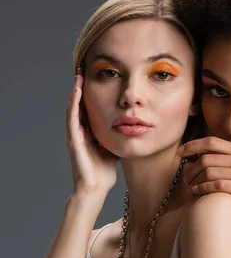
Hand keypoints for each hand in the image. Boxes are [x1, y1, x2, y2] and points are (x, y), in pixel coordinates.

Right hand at [66, 72, 116, 196]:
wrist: (95, 188)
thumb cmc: (104, 171)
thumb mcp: (114, 146)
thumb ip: (118, 135)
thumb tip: (132, 126)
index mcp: (90, 133)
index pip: (90, 109)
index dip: (92, 94)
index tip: (98, 78)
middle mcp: (80, 131)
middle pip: (80, 104)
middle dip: (82, 88)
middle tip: (85, 69)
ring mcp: (75, 135)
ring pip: (73, 107)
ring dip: (75, 90)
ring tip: (79, 74)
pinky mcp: (73, 139)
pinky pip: (72, 117)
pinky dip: (73, 103)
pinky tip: (76, 91)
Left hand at [178, 136, 230, 227]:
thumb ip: (228, 161)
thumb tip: (201, 156)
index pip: (212, 142)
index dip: (193, 145)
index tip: (180, 152)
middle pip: (207, 158)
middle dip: (191, 169)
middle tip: (185, 179)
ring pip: (209, 172)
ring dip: (195, 181)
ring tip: (190, 188)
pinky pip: (217, 185)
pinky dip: (203, 188)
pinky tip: (197, 193)